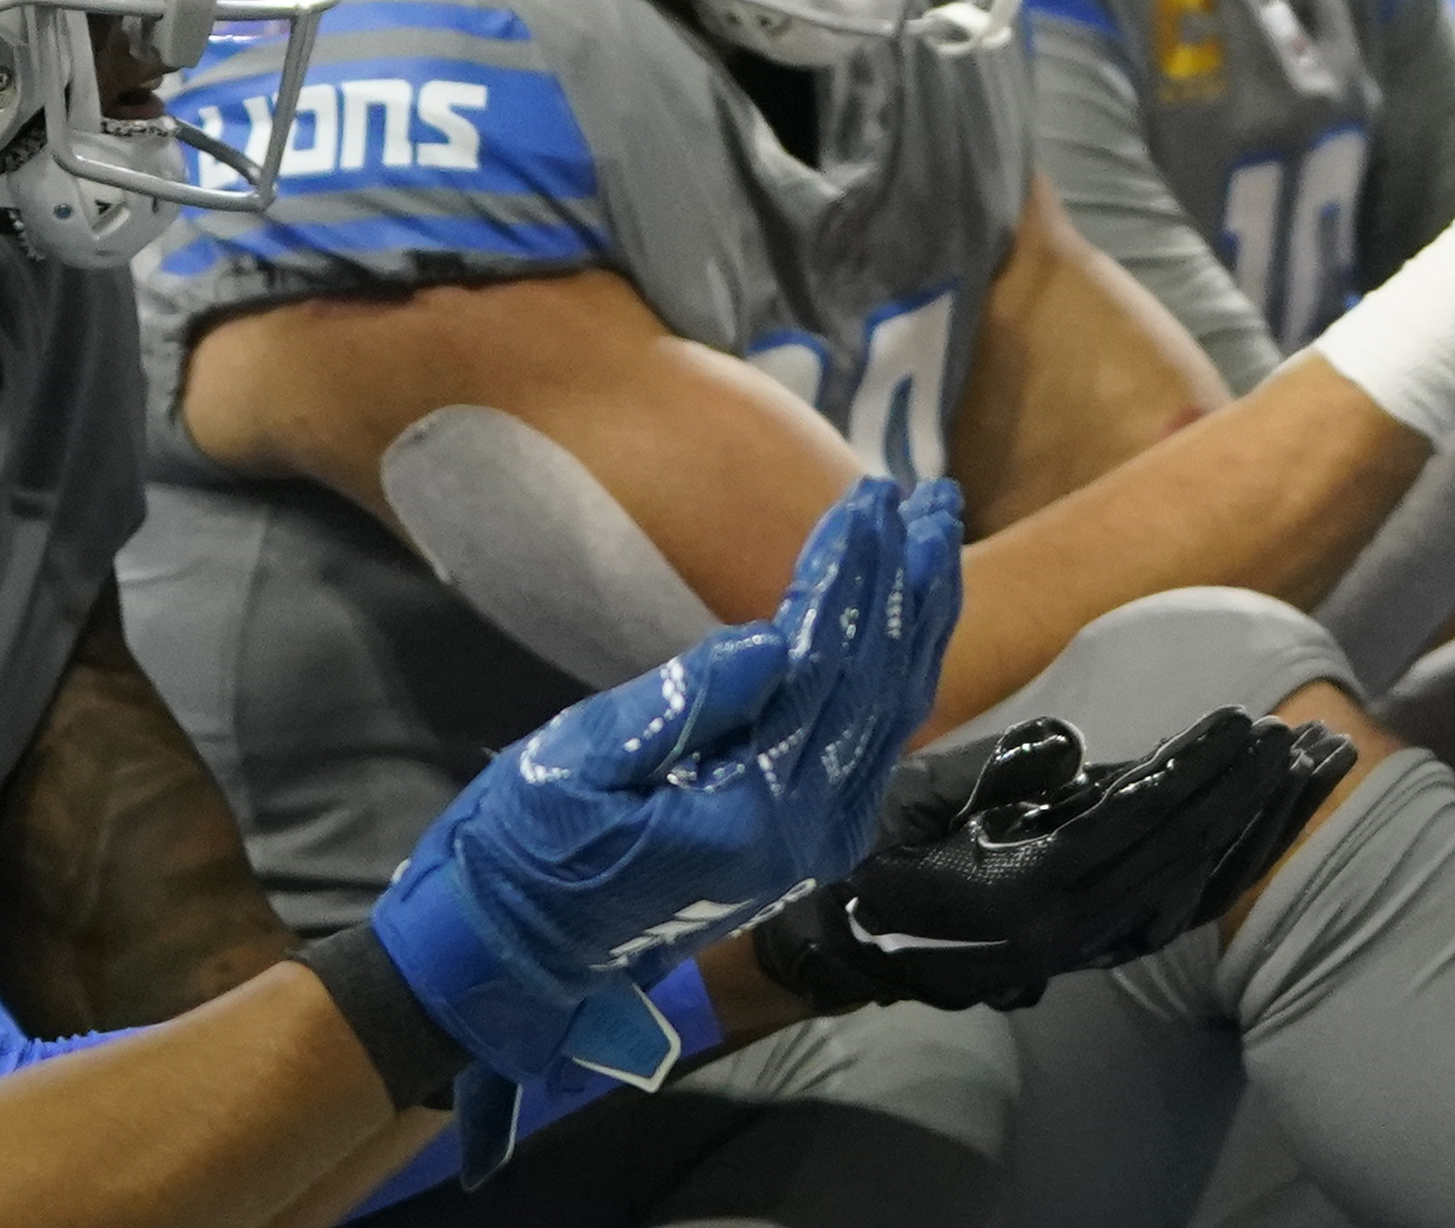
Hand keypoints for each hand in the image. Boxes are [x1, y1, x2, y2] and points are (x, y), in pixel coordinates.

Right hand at [375, 476, 960, 1133]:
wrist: (517, 958)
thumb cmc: (526, 850)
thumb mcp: (576, 766)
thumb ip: (679, 706)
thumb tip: (774, 638)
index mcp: (751, 812)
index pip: (824, 668)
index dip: (847, 577)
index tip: (866, 501)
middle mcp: (807, 833)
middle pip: (880, 684)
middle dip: (909, 582)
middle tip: (935, 497)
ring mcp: (816, 843)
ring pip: (893, 709)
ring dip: (920, 617)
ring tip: (938, 535)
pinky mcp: (810, 842)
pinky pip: (876, 740)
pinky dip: (900, 668)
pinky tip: (912, 617)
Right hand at [740, 706, 1353, 1015]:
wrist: (847, 947)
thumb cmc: (878, 858)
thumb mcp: (920, 799)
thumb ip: (995, 767)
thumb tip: (1071, 745)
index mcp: (1021, 892)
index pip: (1129, 825)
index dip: (1193, 774)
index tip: (1245, 722)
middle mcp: (1064, 931)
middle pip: (1178, 858)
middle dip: (1247, 796)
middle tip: (1302, 738)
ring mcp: (1082, 947)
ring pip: (1193, 888)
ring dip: (1258, 830)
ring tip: (1314, 771)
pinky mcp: (1091, 950)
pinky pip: (1178, 908)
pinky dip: (1229, 865)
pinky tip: (1271, 824)